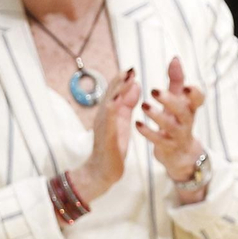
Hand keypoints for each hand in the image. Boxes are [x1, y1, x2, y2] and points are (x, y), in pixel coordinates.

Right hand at [71, 68, 139, 201]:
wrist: (102, 170)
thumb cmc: (113, 146)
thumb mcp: (122, 121)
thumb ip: (127, 103)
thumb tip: (135, 84)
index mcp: (109, 112)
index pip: (115, 92)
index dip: (122, 80)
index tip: (131, 68)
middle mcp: (104, 116)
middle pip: (110, 94)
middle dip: (119, 81)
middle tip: (130, 68)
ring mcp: (103, 126)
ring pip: (109, 104)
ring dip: (117, 91)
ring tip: (127, 80)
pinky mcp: (106, 137)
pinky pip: (108, 122)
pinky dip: (112, 110)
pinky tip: (116, 103)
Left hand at [138, 56, 205, 182]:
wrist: (180, 153)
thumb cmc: (177, 120)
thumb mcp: (179, 100)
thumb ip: (177, 80)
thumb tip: (175, 58)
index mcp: (189, 107)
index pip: (199, 99)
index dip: (195, 93)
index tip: (186, 86)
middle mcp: (186, 121)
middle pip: (184, 111)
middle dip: (170, 101)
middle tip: (154, 91)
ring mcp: (178, 135)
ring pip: (171, 126)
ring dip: (157, 116)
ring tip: (144, 106)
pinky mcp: (168, 147)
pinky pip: (159, 141)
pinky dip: (148, 132)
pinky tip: (137, 124)